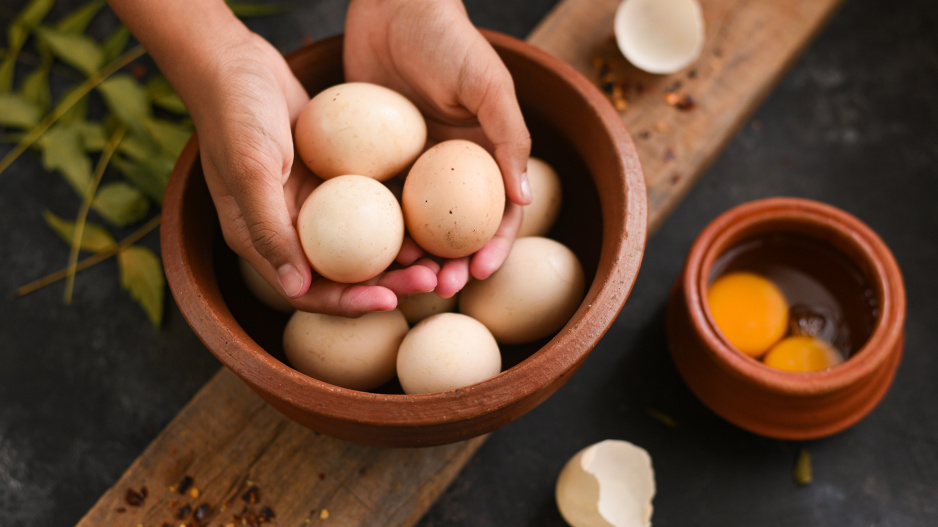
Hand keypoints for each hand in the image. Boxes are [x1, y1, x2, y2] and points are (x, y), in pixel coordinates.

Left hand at [344, 0, 532, 297]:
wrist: (392, 4)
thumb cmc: (448, 39)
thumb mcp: (487, 84)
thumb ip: (510, 138)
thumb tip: (527, 200)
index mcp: (484, 154)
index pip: (497, 213)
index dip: (494, 247)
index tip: (479, 273)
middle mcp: (449, 167)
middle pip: (455, 230)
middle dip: (451, 263)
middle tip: (436, 285)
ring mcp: (411, 166)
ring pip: (414, 224)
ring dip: (412, 255)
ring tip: (401, 277)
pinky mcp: (374, 159)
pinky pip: (375, 200)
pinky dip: (374, 227)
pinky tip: (364, 249)